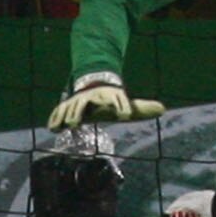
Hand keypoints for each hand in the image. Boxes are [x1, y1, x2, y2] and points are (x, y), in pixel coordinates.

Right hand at [47, 73, 165, 131]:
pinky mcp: (67, 106)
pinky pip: (58, 111)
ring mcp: (78, 101)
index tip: (125, 115)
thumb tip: (162, 109)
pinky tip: (53, 129)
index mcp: (111, 95)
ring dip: (70, 115)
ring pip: (72, 105)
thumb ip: (141, 108)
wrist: (95, 88)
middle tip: (82, 122)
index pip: (118, 98)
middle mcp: (93, 97)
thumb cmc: (113, 101)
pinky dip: (55, 118)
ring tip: (71, 125)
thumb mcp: (126, 104)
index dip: (122, 106)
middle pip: (89, 101)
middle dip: (86, 109)